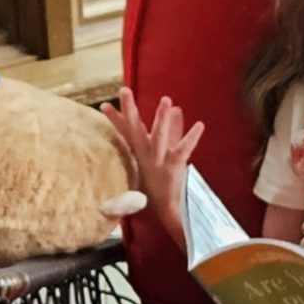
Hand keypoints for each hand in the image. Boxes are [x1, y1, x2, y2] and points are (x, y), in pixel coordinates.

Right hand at [97, 88, 203, 230]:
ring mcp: (159, 161)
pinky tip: (200, 126)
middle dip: (130, 109)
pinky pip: (183, 150)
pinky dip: (191, 138)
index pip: (125, 133)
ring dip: (161, 118)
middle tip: (124, 90)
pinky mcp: (174, 167)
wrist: (167, 213)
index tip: (104, 105)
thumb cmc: (160, 190)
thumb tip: (175, 113)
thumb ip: (170, 135)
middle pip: (136, 129)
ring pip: (159, 136)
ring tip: (166, 100)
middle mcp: (146, 156)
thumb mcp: (160, 161)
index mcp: (139, 156)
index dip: (115, 119)